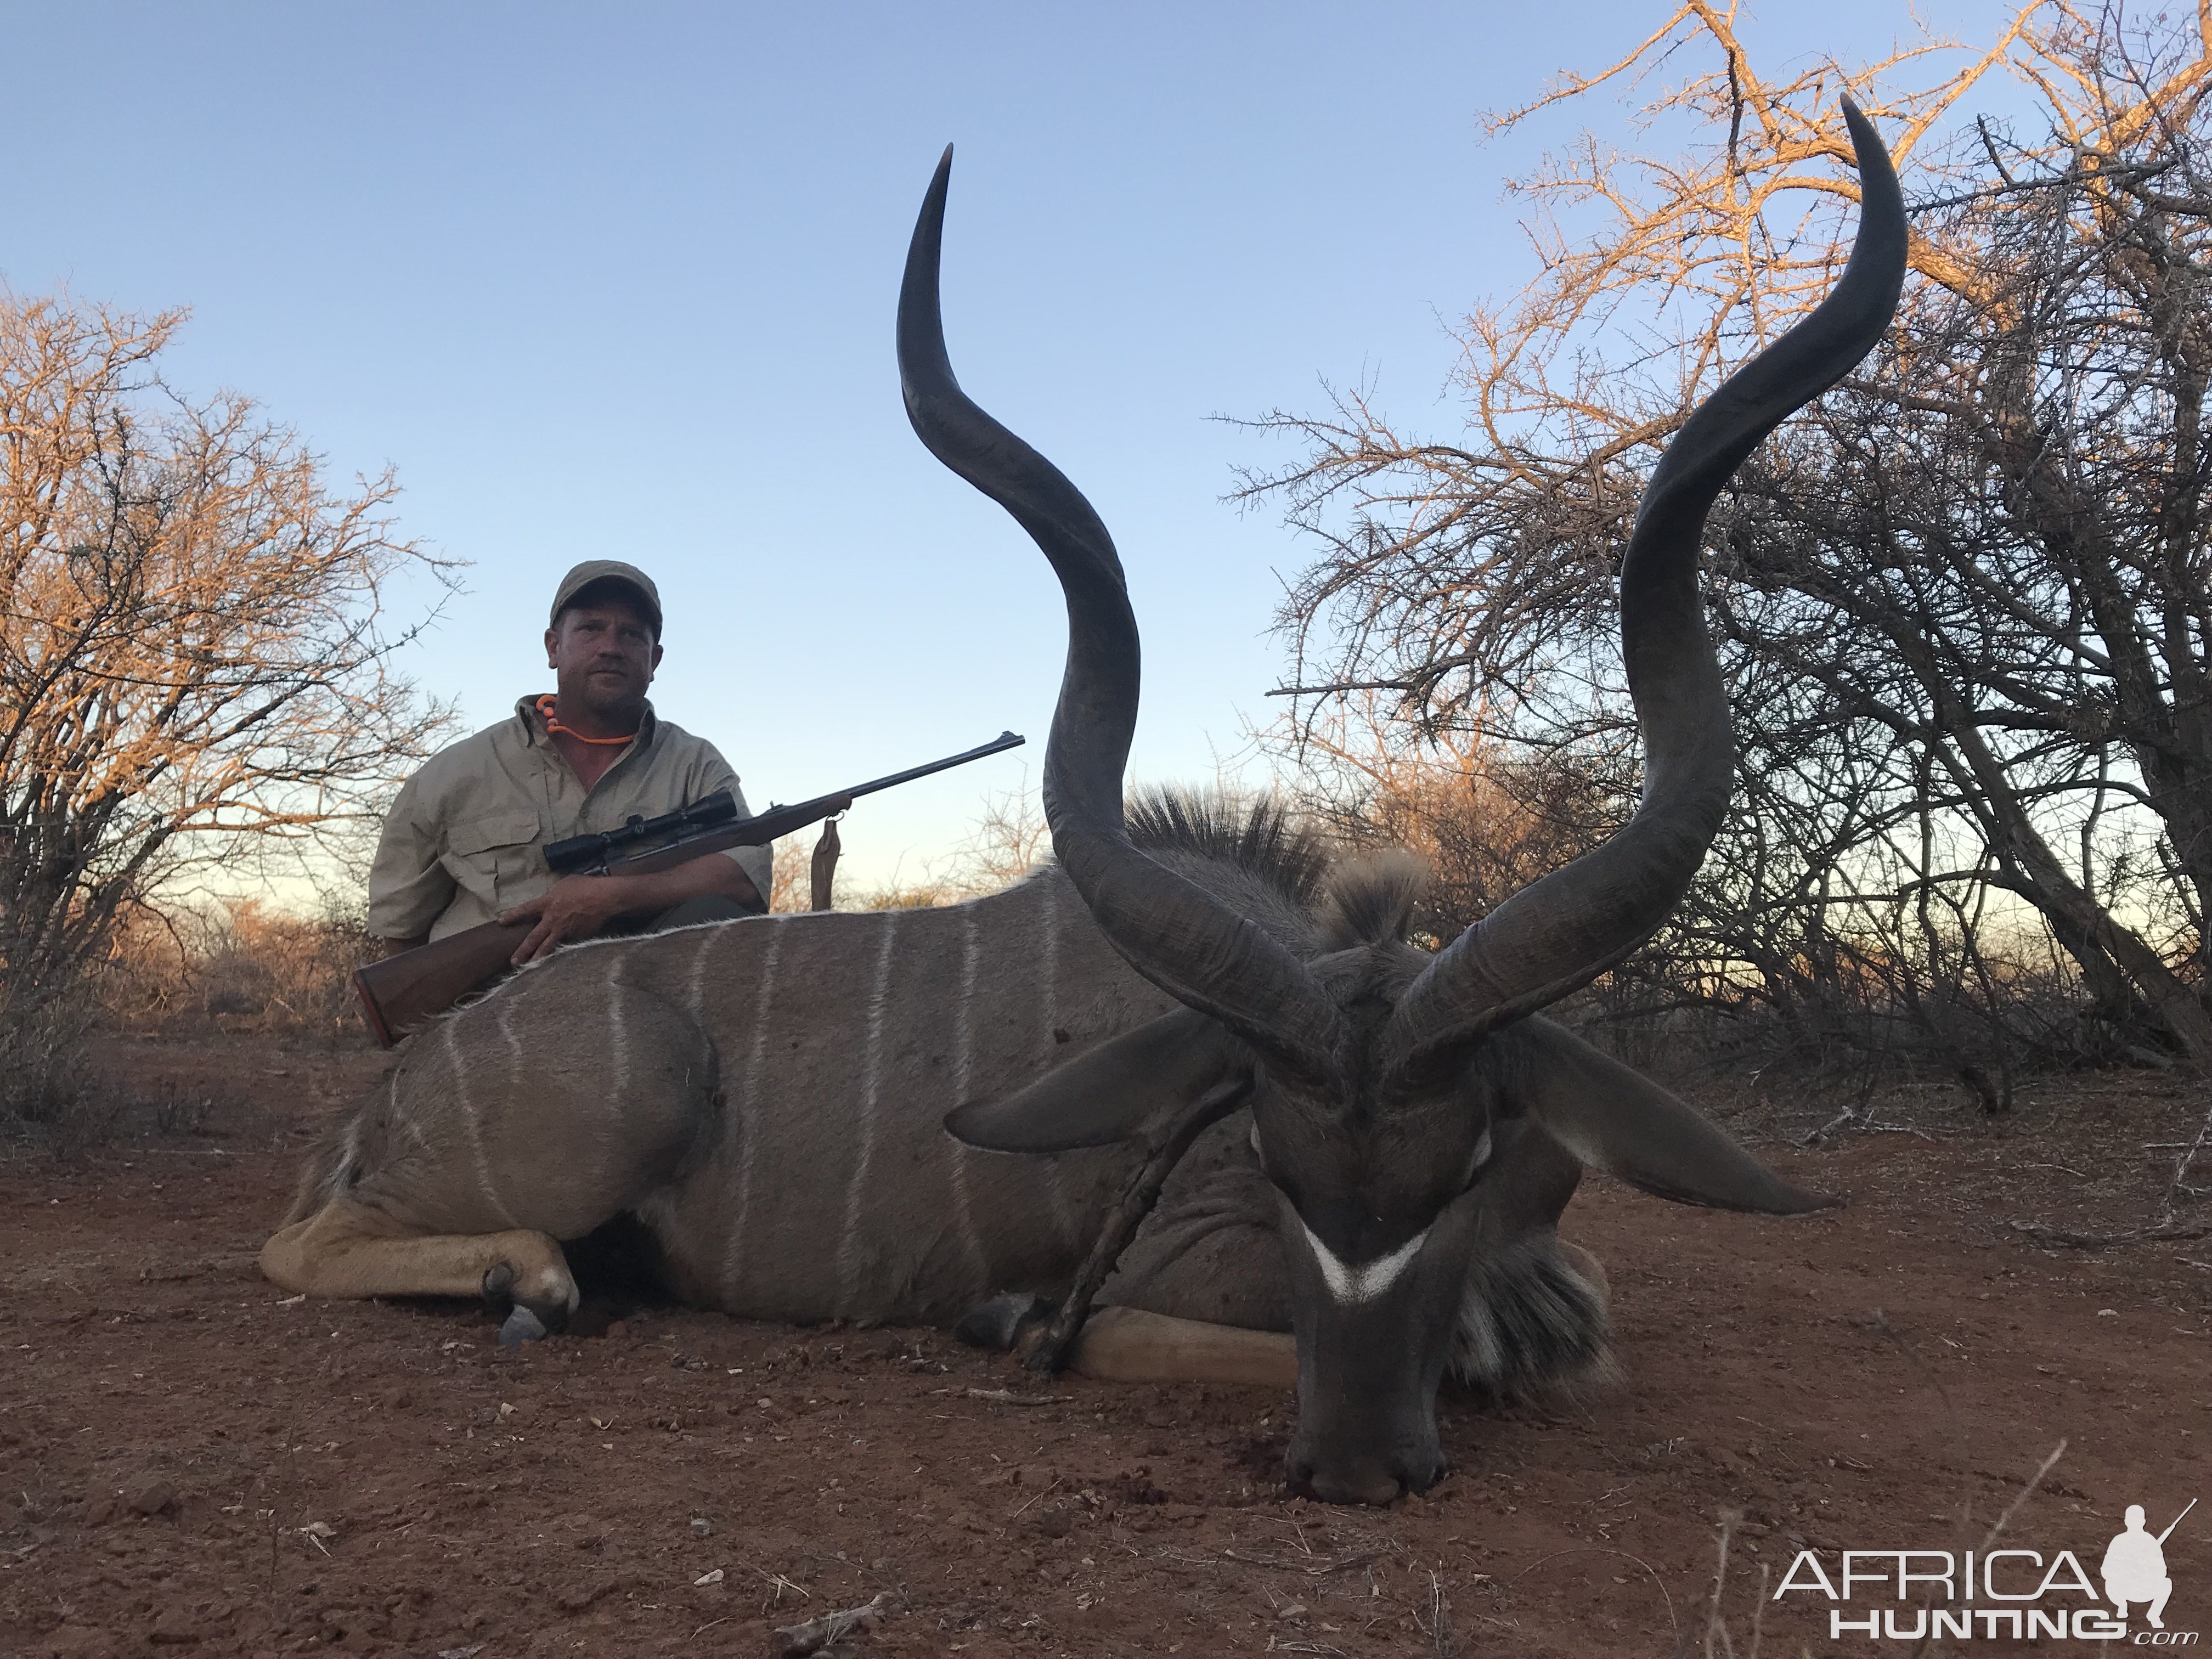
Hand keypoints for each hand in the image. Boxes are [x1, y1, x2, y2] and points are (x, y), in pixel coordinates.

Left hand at [500, 875, 636, 964]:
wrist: (604, 898)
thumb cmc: (584, 886)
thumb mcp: (563, 884)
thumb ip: (553, 893)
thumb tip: (550, 898)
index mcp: (547, 903)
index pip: (524, 910)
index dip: (512, 916)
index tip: (501, 923)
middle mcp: (552, 920)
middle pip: (533, 938)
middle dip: (523, 951)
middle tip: (513, 962)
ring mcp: (564, 931)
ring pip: (549, 948)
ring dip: (539, 959)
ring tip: (531, 968)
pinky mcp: (577, 937)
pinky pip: (568, 945)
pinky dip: (563, 951)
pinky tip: (559, 959)